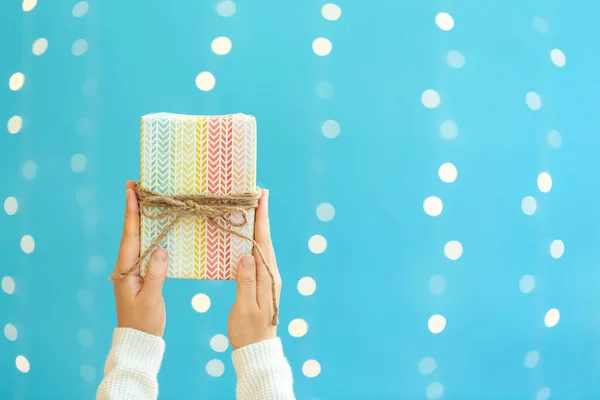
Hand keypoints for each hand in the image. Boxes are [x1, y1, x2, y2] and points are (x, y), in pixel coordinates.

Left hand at [111, 181, 167, 336]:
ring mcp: (132, 270)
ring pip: (136, 238)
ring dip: (139, 217)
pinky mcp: (140, 274)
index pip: (130, 235)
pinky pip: (143, 248)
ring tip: (145, 198)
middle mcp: (126, 266)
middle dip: (133, 208)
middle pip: (130, 231)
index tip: (131, 190)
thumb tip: (161, 249)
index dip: (131, 212)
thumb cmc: (145, 322)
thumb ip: (156, 274)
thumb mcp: (151, 299)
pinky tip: (154, 226)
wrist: (138, 340)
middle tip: (136, 185)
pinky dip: (147, 233)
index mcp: (126, 270)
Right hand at [228, 189, 280, 348]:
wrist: (257, 349)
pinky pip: (258, 255)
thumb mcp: (245, 307)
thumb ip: (246, 282)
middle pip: (265, 239)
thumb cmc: (248, 331)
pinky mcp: (263, 282)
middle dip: (261, 215)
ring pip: (262, 245)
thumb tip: (246, 256)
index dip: (262, 218)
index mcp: (268, 277)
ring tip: (252, 207)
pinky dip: (253, 241)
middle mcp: (271, 274)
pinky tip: (246, 236)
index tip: (261, 197)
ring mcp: (268, 277)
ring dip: (258, 226)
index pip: (263, 241)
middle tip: (257, 193)